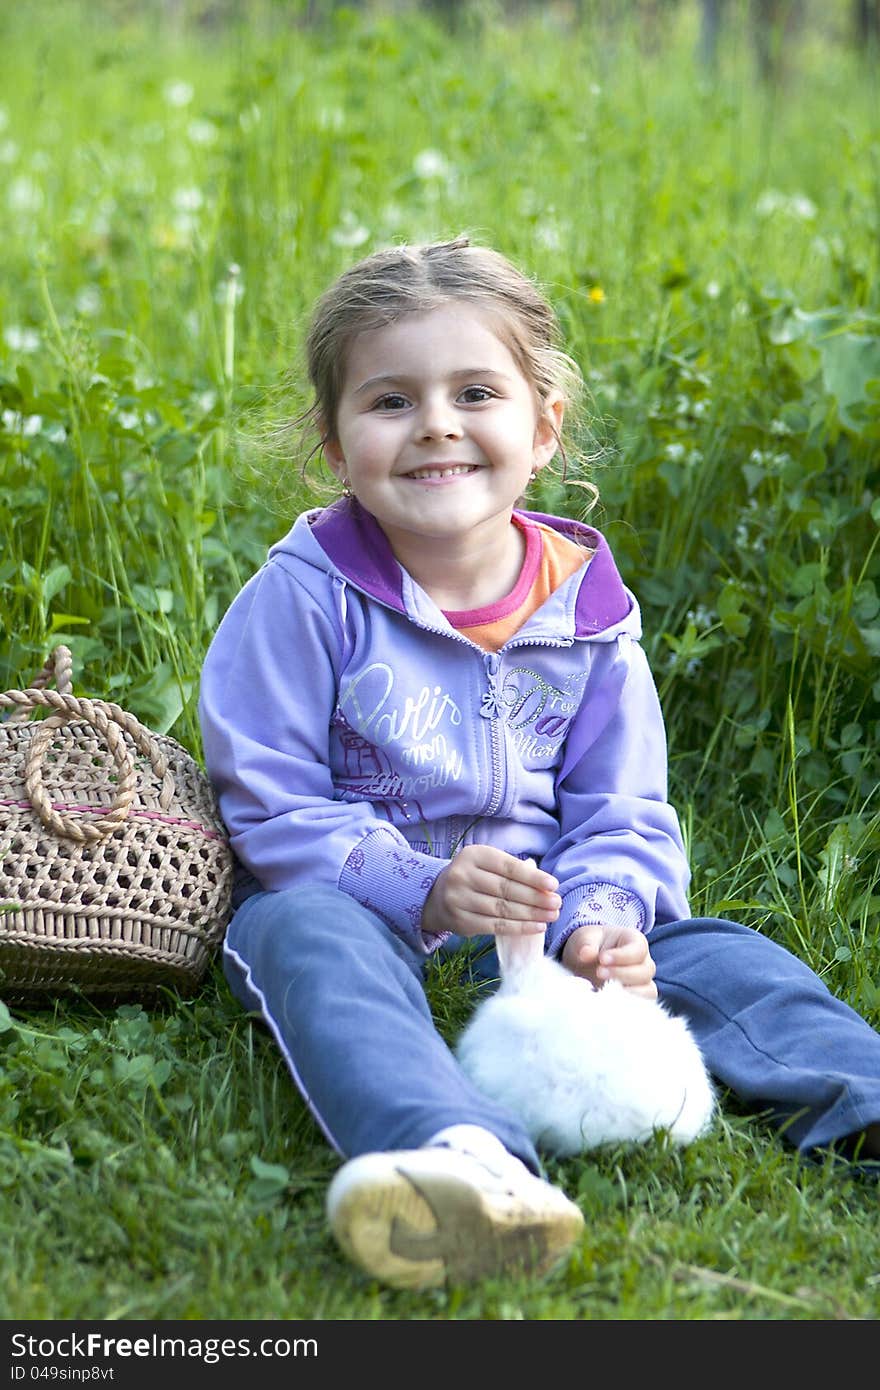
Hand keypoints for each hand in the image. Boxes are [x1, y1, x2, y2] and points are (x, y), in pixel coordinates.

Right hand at [421, 846, 560, 939]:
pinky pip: (496, 926)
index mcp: (473, 855)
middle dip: (535, 898)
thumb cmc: (474, 877)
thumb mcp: (487, 864)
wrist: (437, 896)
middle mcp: (462, 875)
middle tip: (556, 903)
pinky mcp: (461, 922)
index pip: (507, 867)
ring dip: (531, 914)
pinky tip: (536, 926)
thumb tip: (547, 887)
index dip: (532, 877)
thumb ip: (513, 871)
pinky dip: (519, 927)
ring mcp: (459, 900)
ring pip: (502, 909)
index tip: (553, 885)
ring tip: (551, 916)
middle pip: (506, 889)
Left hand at [562, 923, 656, 998]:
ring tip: (605, 990)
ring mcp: (643, 981)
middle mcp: (643, 961)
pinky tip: (611, 1003)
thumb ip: (586, 943)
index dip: (622, 956)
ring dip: (627, 992)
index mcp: (634, 941)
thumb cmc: (589, 945)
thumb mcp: (585, 938)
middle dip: (622, 973)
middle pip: (646, 970)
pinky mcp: (637, 998)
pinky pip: (643, 1004)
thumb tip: (586, 953)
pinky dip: (630, 1005)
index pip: (638, 949)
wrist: (584, 962)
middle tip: (599, 973)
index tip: (602, 959)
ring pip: (648, 990)